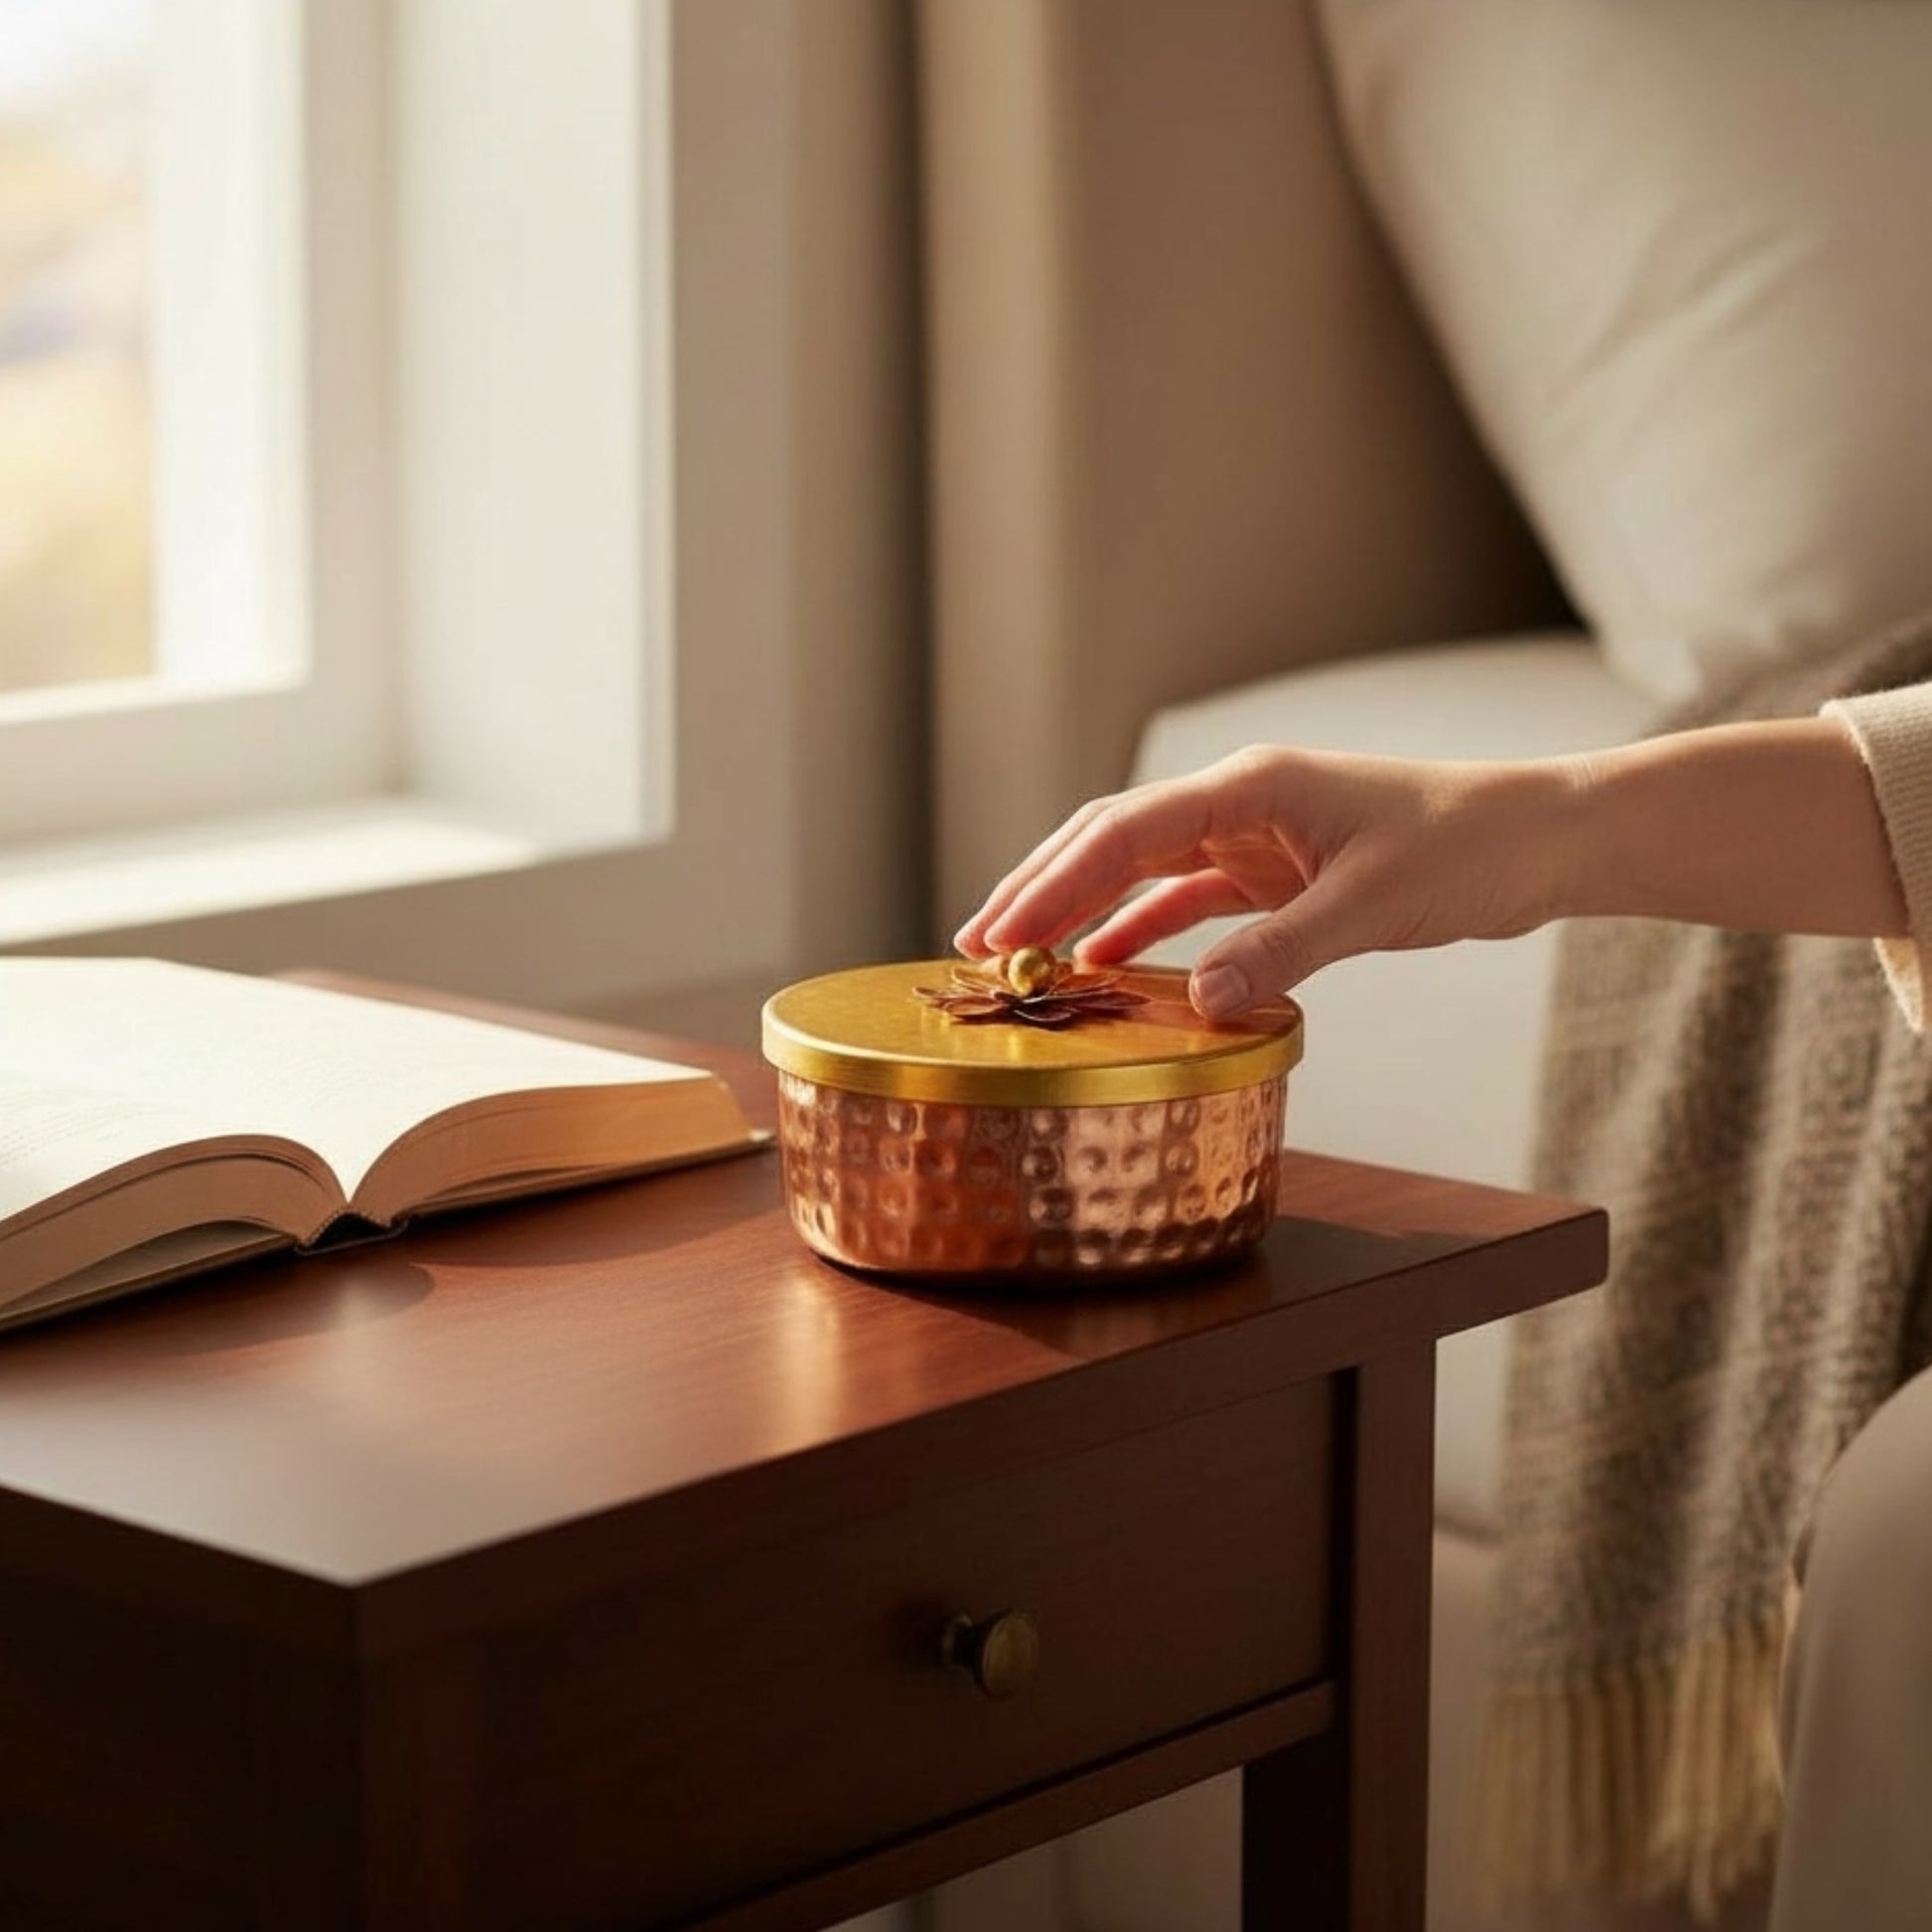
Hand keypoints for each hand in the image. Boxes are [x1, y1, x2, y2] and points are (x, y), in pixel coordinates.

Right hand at [955, 745, 1578, 1018]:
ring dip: (1082, 910)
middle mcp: (1239, 802)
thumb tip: (1201, 1004)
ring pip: (1142, 871)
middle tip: (978, 945)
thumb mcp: (1372, 904)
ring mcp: (1255, 837)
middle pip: (1112, 841)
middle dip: (1042, 889)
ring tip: (1021, 956)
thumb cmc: (1467, 847)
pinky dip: (1144, 931)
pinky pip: (1189, 902)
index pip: (1124, 832)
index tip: (1000, 931)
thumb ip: (1283, 952)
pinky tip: (1109, 965)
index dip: (1053, 882)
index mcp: (1250, 786)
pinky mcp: (1276, 873)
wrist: (1537, 838)